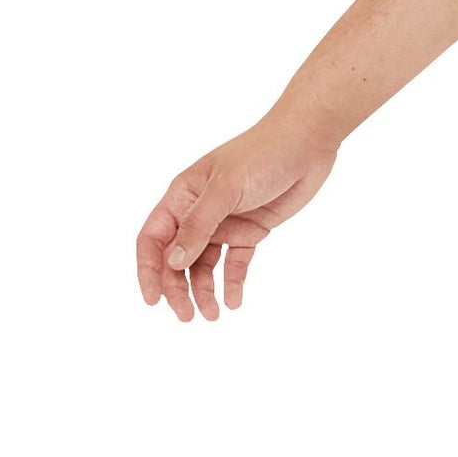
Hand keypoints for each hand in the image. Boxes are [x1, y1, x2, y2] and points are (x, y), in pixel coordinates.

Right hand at [134, 114, 337, 320]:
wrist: (309, 141)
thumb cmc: (263, 153)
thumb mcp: (226, 188)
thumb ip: (198, 225)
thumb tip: (172, 262)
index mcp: (183, 195)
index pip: (154, 238)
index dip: (148, 270)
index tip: (153, 300)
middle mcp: (199, 211)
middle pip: (177, 258)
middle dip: (178, 288)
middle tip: (187, 316)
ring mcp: (225, 222)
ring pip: (204, 265)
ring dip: (204, 291)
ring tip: (213, 315)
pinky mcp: (251, 230)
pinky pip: (235, 263)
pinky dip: (232, 282)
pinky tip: (234, 301)